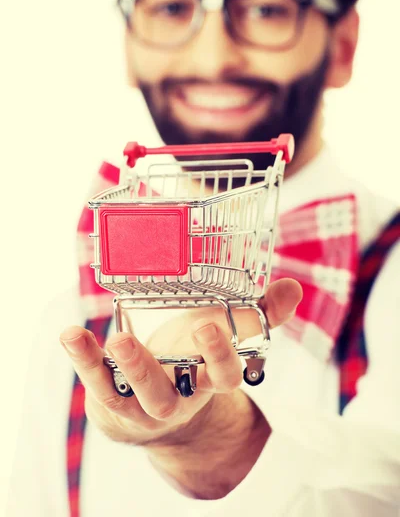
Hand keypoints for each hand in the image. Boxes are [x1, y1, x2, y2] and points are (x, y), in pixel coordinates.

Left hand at [60, 278, 301, 447]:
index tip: (213, 325)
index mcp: (208, 380)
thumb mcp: (224, 337)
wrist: (155, 412)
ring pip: (135, 394)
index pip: (225, 376)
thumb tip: (294, 288)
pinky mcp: (112, 400)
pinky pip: (99, 384)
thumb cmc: (193, 361)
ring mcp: (142, 403)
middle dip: (186, 362)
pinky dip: (85, 360)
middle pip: (179, 390)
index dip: (222, 355)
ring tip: (118, 337)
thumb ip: (258, 315)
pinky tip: (73, 335)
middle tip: (195, 326)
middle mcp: (178, 395)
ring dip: (128, 365)